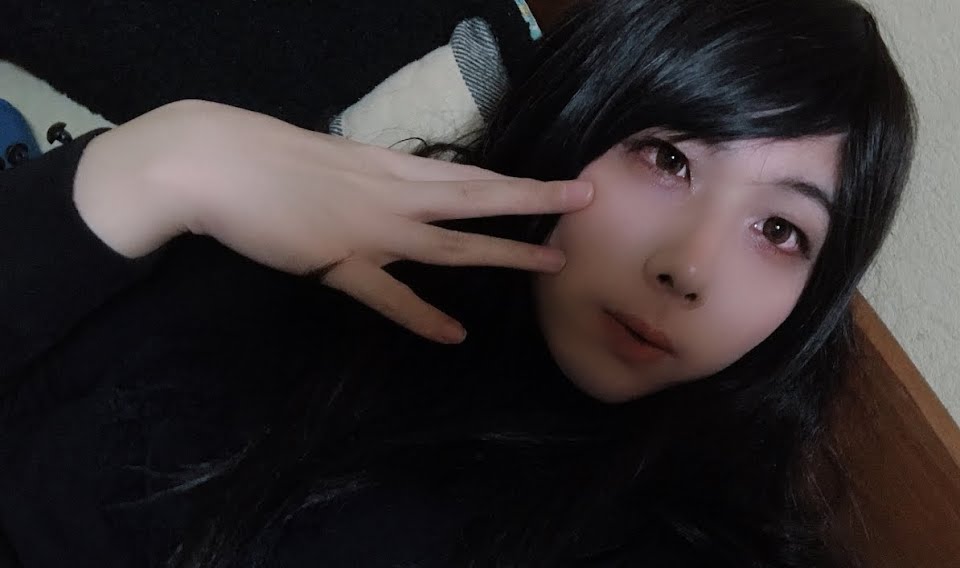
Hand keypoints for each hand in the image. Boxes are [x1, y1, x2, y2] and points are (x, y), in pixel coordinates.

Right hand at [74, 100, 593, 342]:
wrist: (216, 161)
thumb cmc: (266, 155)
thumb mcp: (333, 160)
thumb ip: (370, 179)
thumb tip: (397, 193)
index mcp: (388, 164)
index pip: (464, 173)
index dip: (512, 180)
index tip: (553, 184)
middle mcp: (391, 193)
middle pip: (476, 196)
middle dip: (532, 199)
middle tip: (582, 201)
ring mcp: (370, 229)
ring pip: (451, 244)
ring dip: (503, 253)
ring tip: (551, 264)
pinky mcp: (338, 262)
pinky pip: (390, 296)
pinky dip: (423, 317)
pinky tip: (455, 335)